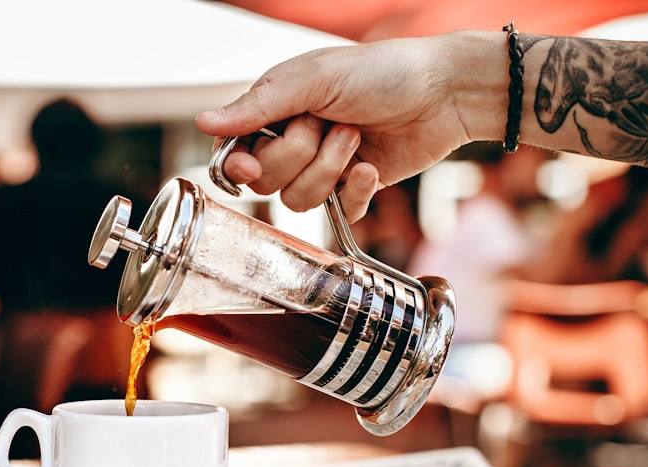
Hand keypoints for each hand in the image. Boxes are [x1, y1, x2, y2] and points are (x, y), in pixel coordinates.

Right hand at [196, 33, 500, 212]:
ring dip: (328, 169)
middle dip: (297, 156)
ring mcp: (323, 169)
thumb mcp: (313, 79)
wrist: (443, 92)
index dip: (240, 165)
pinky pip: (337, 214)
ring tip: (354, 137)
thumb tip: (204, 123)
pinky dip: (355, 191)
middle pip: (265, 182)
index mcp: (276, 111)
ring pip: (297, 201)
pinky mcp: (353, 191)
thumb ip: (257, 106)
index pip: (235, 153)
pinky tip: (370, 166)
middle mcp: (294, 143)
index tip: (251, 162)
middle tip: (325, 125)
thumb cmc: (382, 72)